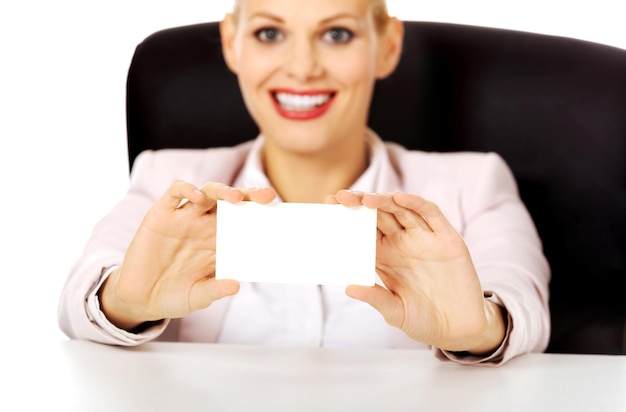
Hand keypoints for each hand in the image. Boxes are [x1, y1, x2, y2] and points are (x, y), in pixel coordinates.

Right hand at [100, 181, 275, 330]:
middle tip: (266, 197)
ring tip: (234, 197)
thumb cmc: (174, 295)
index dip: (259, 215)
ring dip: (222, 190)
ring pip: (207, 192)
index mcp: (218, 242)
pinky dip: (187, 189)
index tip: (278, 214)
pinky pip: (174, 194)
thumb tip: (235, 285)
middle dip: (249, 196)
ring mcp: (182, 218)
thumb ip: (214, 290)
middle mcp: (203, 225)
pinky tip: (197, 196)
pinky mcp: (160, 215)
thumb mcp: (196, 296)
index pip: (243, 222)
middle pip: (230, 202)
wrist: (139, 298)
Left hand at [328, 190, 505, 353]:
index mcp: (386, 256)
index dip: (347, 218)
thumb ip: (375, 298)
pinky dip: (415, 204)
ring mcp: (425, 238)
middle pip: (379, 215)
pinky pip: (430, 214)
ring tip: (365, 199)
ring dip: (383, 200)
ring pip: (401, 210)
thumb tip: (348, 288)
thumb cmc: (423, 319)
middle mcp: (403, 243)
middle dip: (360, 204)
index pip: (363, 230)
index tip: (328, 208)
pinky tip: (399, 199)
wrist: (458, 329)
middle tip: (340, 198)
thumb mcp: (395, 311)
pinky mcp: (447, 238)